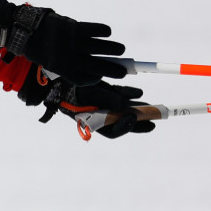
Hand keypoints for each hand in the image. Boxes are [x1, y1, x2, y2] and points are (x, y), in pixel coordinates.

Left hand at [0, 1, 124, 84]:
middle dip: (114, 70)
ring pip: (100, 49)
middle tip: (124, 70)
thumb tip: (89, 66)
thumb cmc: (36, 46)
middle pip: (97, 67)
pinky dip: (103, 31)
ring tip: (120, 50)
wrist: (22, 28)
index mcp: (61, 69)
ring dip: (114, 50)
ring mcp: (72, 42)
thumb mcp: (47, 60)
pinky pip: (95, 30)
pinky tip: (107, 32)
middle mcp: (68, 58)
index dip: (95, 79)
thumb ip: (64, 64)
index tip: (102, 75)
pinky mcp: (73, 27)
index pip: (83, 79)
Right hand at [17, 65, 153, 137]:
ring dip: (138, 109)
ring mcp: (102, 104)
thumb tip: (125, 106)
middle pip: (121, 122)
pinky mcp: (103, 93)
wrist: (56, 80)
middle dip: (138, 122)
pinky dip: (129, 95)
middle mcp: (98, 116)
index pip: (112, 131)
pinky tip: (139, 94)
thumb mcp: (88, 94)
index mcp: (92, 122)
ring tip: (153, 108)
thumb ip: (106, 99)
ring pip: (123, 109)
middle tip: (154, 122)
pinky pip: (119, 96)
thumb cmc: (69, 89)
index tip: (135, 119)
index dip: (125, 127)